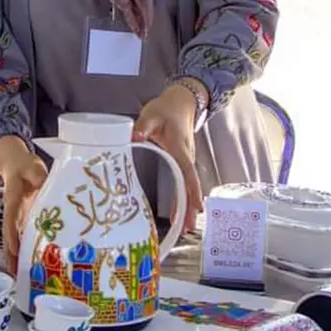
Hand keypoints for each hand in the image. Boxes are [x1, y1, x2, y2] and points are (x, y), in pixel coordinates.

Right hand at [0, 135, 48, 274]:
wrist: (17, 163)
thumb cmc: (24, 165)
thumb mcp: (32, 166)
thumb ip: (37, 174)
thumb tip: (43, 182)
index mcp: (13, 198)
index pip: (11, 217)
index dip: (12, 233)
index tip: (13, 247)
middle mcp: (13, 211)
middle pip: (9, 235)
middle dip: (11, 254)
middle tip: (14, 272)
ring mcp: (17, 216)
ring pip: (14, 239)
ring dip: (15, 257)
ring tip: (19, 276)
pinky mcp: (23, 218)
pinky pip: (22, 236)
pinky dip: (23, 250)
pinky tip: (27, 264)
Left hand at [133, 83, 204, 232]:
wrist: (182, 102)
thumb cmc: (167, 108)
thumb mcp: (152, 114)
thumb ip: (143, 127)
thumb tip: (134, 137)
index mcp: (180, 148)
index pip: (188, 172)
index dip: (191, 190)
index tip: (195, 207)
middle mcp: (186, 157)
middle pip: (191, 185)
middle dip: (190, 207)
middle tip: (188, 228)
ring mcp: (186, 160)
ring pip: (189, 186)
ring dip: (188, 206)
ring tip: (185, 227)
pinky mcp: (182, 161)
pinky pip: (185, 182)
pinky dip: (184, 198)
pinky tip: (178, 211)